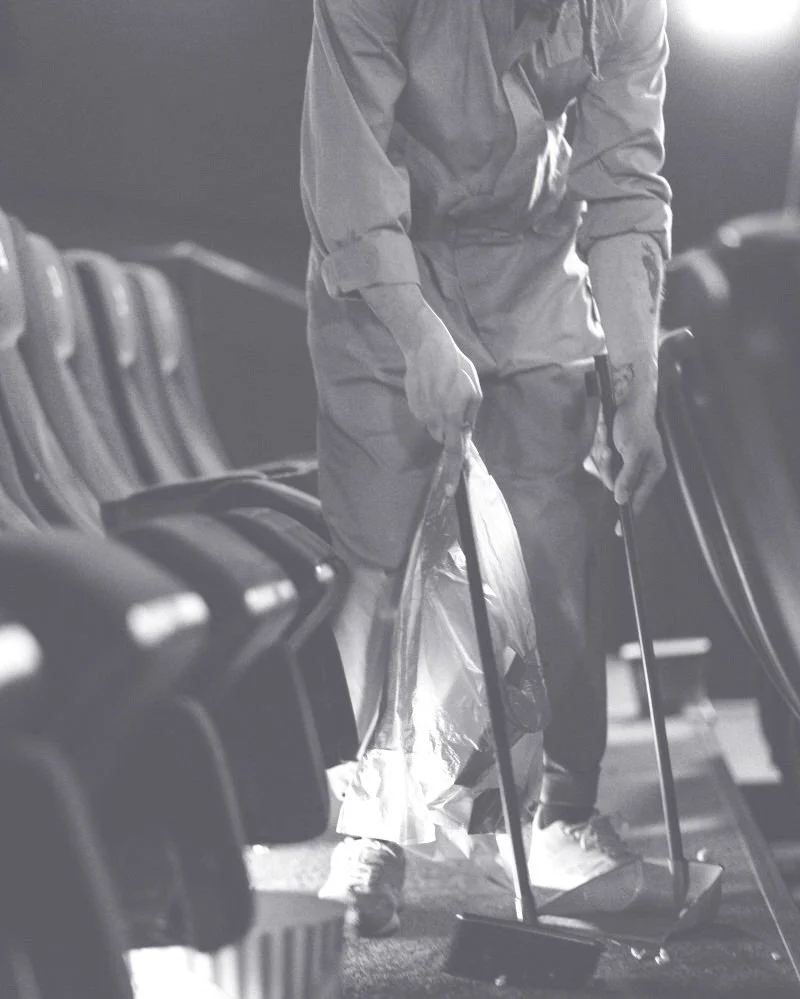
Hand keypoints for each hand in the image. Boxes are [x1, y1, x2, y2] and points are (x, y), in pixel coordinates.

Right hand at [403, 327, 481, 461]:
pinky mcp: (412, 406)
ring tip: (443, 393)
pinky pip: (425, 416)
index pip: (453, 450)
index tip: (448, 491)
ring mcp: (421, 413)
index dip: (451, 471)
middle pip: (443, 438)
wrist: (425, 347)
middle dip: (450, 430)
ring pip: (434, 427)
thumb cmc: (456, 366)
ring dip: (440, 418)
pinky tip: (432, 389)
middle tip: (455, 406)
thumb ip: (471, 415)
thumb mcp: (474, 389)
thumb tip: (466, 431)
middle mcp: (435, 418)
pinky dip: (430, 408)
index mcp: (452, 415)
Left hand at [590, 367, 665, 514]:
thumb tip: (621, 499)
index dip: (628, 513)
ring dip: (603, 455)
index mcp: (652, 471)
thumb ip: (628, 476)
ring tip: (608, 438)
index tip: (618, 531)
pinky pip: (602, 460)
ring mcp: (626, 462)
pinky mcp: (616, 454)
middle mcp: (640, 469)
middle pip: (616, 485)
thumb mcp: (633, 451)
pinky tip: (605, 434)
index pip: (639, 499)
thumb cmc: (635, 425)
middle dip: (608, 469)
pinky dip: (600, 448)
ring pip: (606, 472)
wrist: (629, 400)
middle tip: (609, 451)